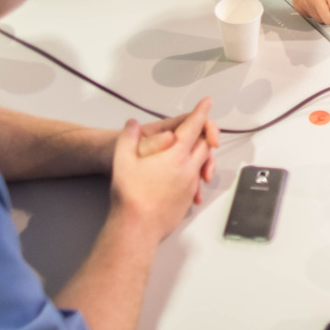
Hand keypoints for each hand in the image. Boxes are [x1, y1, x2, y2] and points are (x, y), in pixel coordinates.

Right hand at [109, 98, 213, 239]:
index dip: (201, 112)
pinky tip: (180, 175)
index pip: (193, 127)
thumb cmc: (130, 195)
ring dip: (200, 154)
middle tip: (198, 126)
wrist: (137, 227)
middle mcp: (188, 168)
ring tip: (191, 150)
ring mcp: (190, 185)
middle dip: (203, 132)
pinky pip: (196, 180)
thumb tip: (133, 124)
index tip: (207, 102)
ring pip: (202, 163)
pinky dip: (193, 172)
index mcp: (175, 155)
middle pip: (205, 144)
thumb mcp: (122, 161)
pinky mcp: (188, 199)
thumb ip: (128, 138)